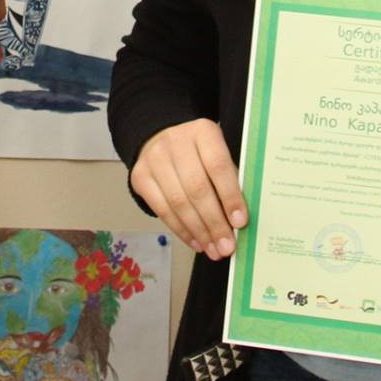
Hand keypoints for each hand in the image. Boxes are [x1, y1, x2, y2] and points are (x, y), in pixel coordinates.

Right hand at [129, 118, 247, 260]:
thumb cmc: (199, 153)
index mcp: (203, 132)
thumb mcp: (218, 154)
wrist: (161, 139)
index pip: (218, 165)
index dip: (230, 196)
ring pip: (178, 202)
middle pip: (197, 188)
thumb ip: (230, 180)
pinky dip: (182, 230)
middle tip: (227, 246)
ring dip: (199, 231)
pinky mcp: (140, 177)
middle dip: (214, 222)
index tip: (240, 222)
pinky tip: (196, 242)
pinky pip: (162, 210)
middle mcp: (175, 142)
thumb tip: (239, 221)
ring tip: (214, 249)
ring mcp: (154, 159)